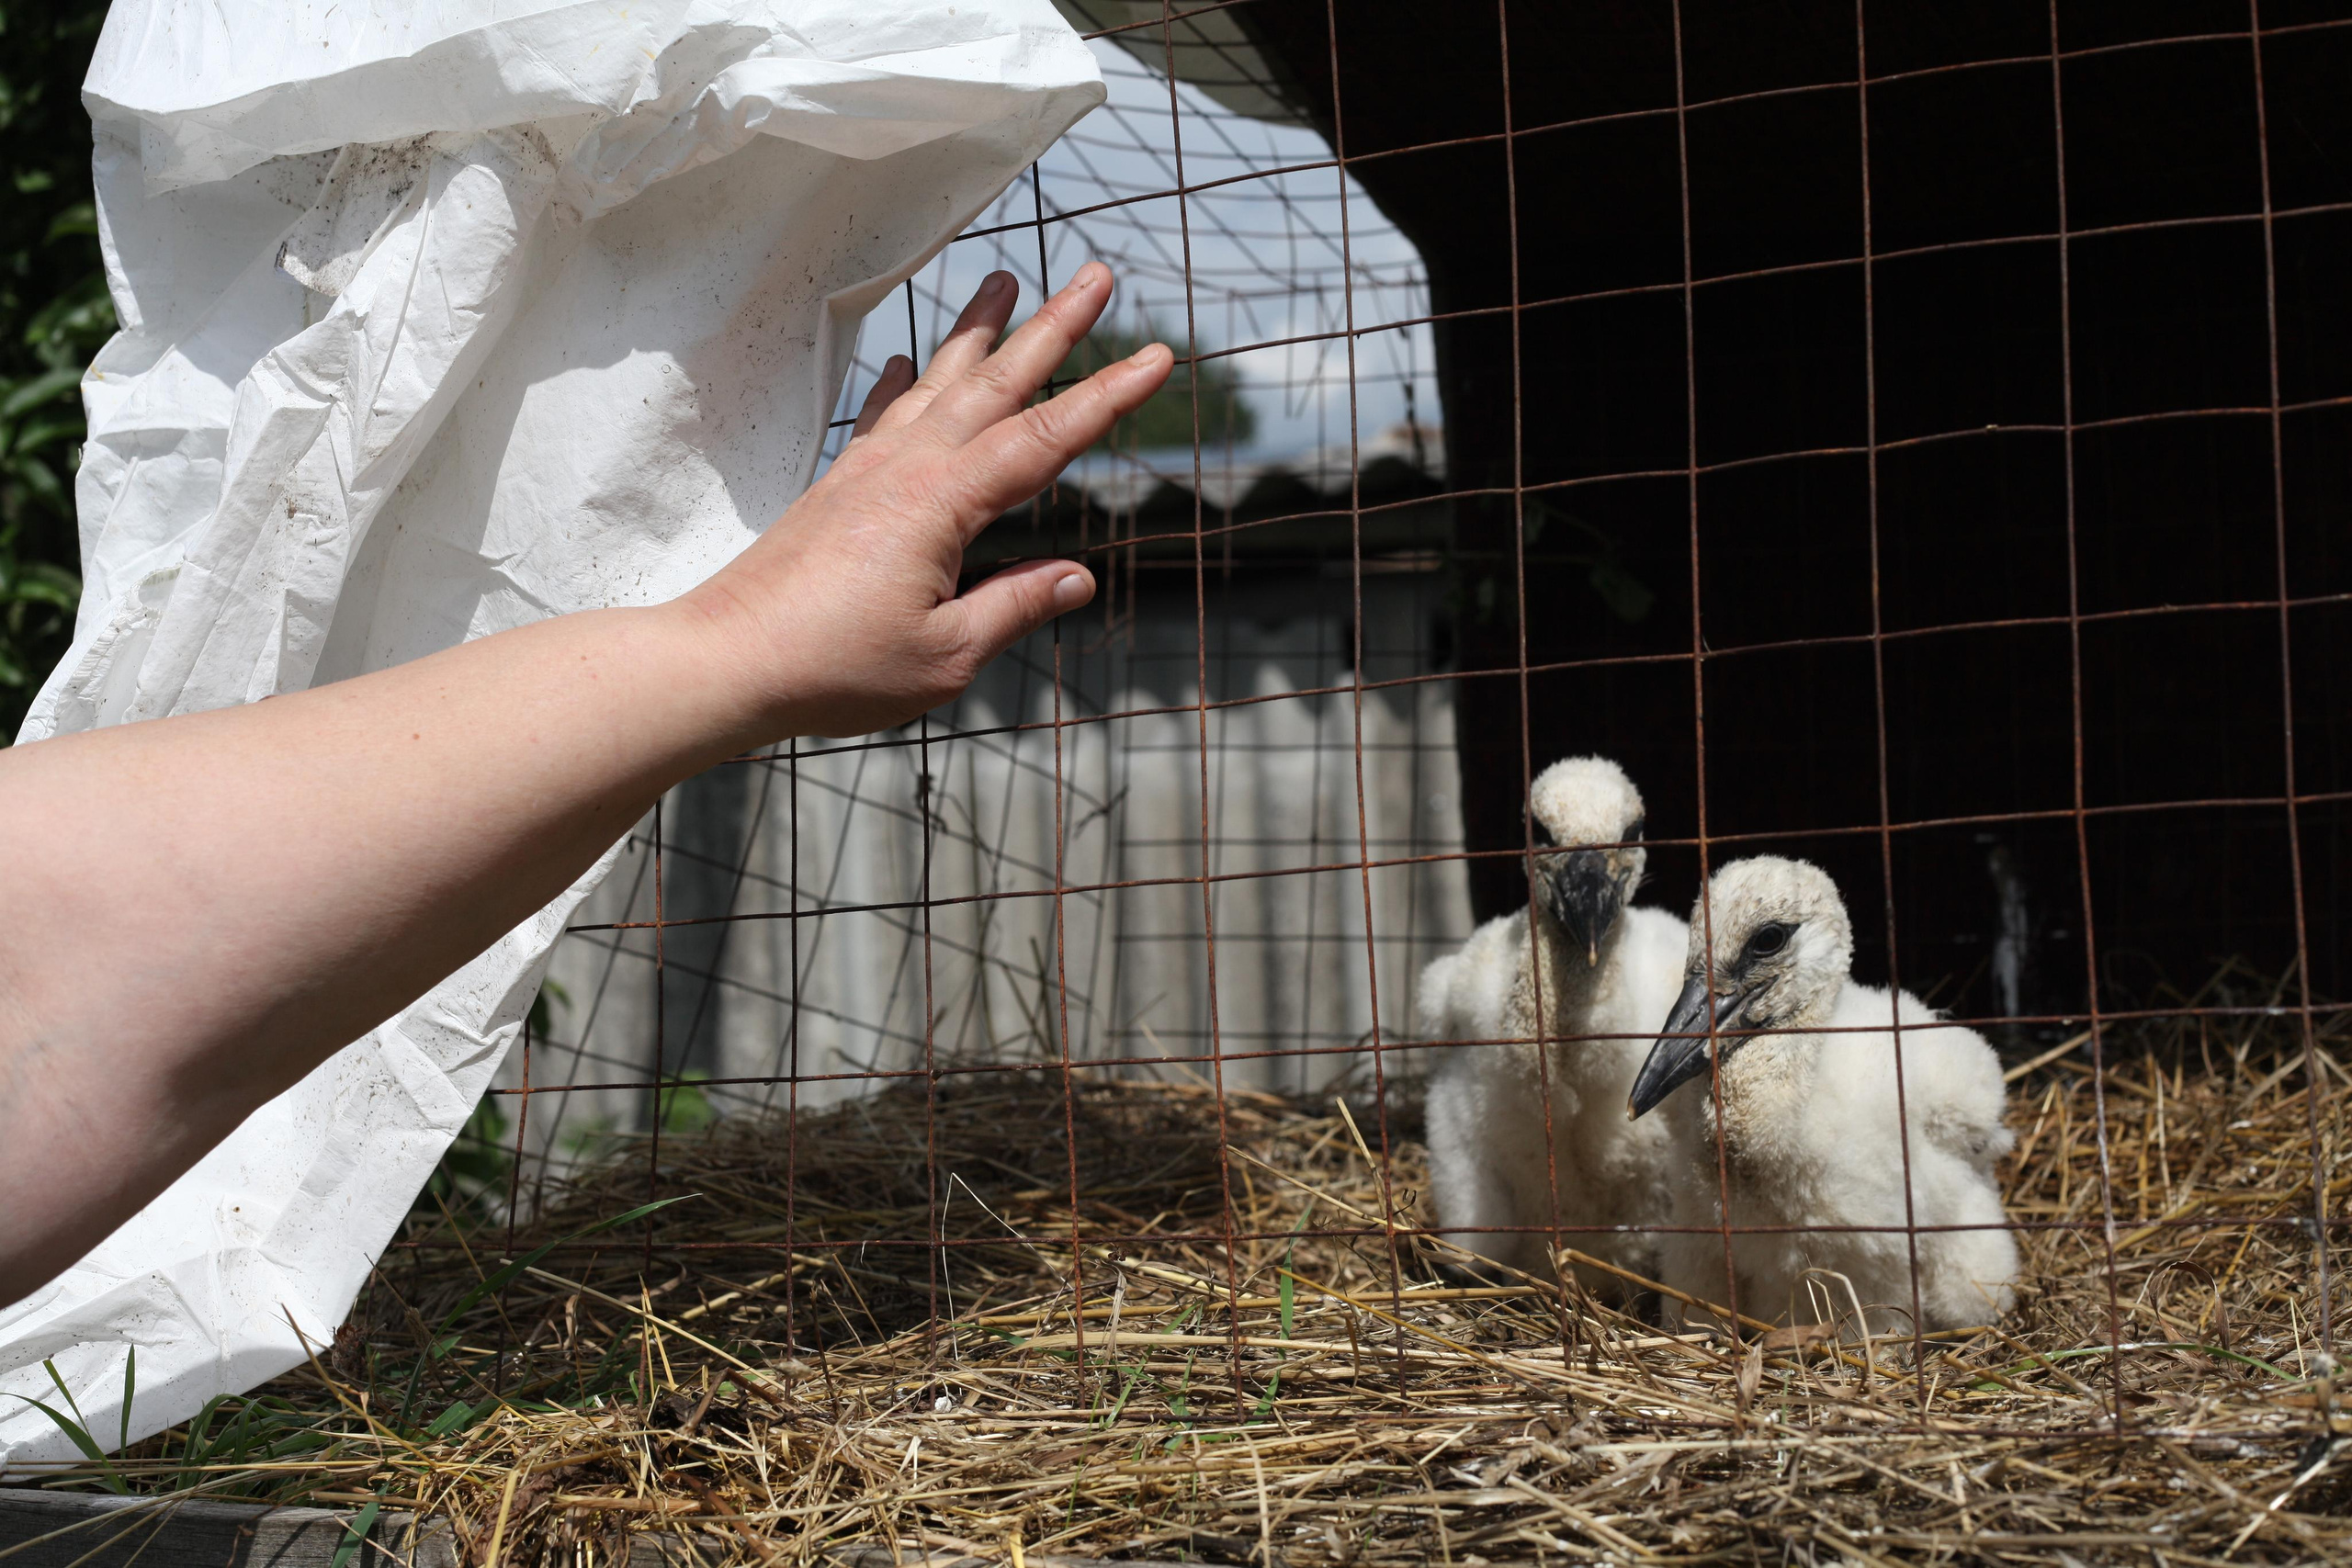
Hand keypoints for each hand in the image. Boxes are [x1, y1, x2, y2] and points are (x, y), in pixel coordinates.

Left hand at [683, 262, 1171, 741]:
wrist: (728, 660)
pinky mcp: (838, 487)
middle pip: (996, 382)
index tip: (1156, 357)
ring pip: (939, 382)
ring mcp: (868, 469)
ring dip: (979, 331)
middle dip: (1052, 327)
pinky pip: (884, 413)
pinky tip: (910, 361)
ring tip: (1004, 282)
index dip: (1108, 397)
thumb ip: (1014, 608)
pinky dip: (906, 381)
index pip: (1046, 439)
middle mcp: (908, 467)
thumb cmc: (834, 667)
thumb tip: (1076, 578)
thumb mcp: (945, 655)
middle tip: (1095, 274)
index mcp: (943, 503)